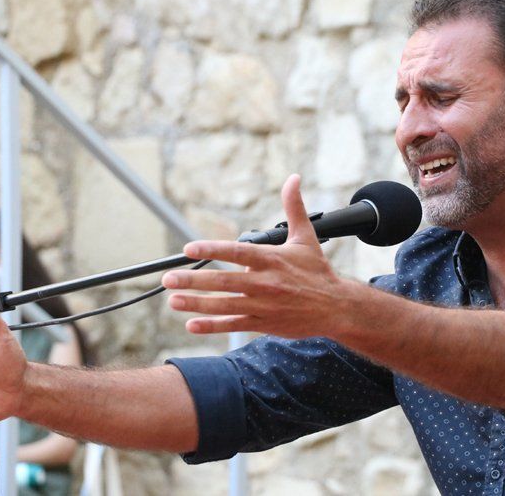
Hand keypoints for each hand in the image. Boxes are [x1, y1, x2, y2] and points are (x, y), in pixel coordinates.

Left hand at [162, 174, 352, 338]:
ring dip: (197, 304)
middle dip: (194, 280)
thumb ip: (294, 207)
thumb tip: (293, 178)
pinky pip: (234, 325)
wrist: (336, 308)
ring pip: (225, 305)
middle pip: (224, 281)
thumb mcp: (306, 237)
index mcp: (272, 260)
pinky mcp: (264, 324)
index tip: (188, 248)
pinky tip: (191, 325)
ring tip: (173, 300)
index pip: (237, 252)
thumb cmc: (317, 271)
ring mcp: (263, 306)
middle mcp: (265, 283)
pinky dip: (212, 326)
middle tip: (168, 279)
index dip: (212, 249)